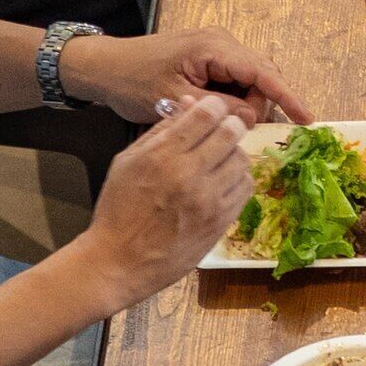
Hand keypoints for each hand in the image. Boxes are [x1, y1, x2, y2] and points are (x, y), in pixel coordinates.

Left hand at [65, 27, 313, 124]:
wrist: (104, 67)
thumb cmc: (134, 81)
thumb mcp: (176, 101)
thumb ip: (218, 109)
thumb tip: (250, 118)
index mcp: (214, 47)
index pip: (263, 73)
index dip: (288, 97)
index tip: (308, 119)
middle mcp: (220, 41)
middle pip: (260, 75)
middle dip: (260, 104)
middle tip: (241, 131)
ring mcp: (214, 46)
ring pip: (248, 77)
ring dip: (244, 102)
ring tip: (221, 123)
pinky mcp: (207, 55)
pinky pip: (233, 76)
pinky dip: (232, 96)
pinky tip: (217, 113)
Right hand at [82, 94, 254, 295]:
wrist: (119, 261)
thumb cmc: (119, 209)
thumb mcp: (128, 162)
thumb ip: (160, 131)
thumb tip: (188, 104)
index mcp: (162, 156)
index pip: (206, 114)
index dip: (214, 105)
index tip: (211, 109)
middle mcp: (189, 175)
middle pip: (231, 132)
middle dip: (229, 125)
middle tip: (221, 131)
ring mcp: (209, 200)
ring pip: (242, 159)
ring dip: (234, 153)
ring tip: (219, 160)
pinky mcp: (221, 221)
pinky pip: (246, 187)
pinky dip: (238, 179)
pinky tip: (224, 182)